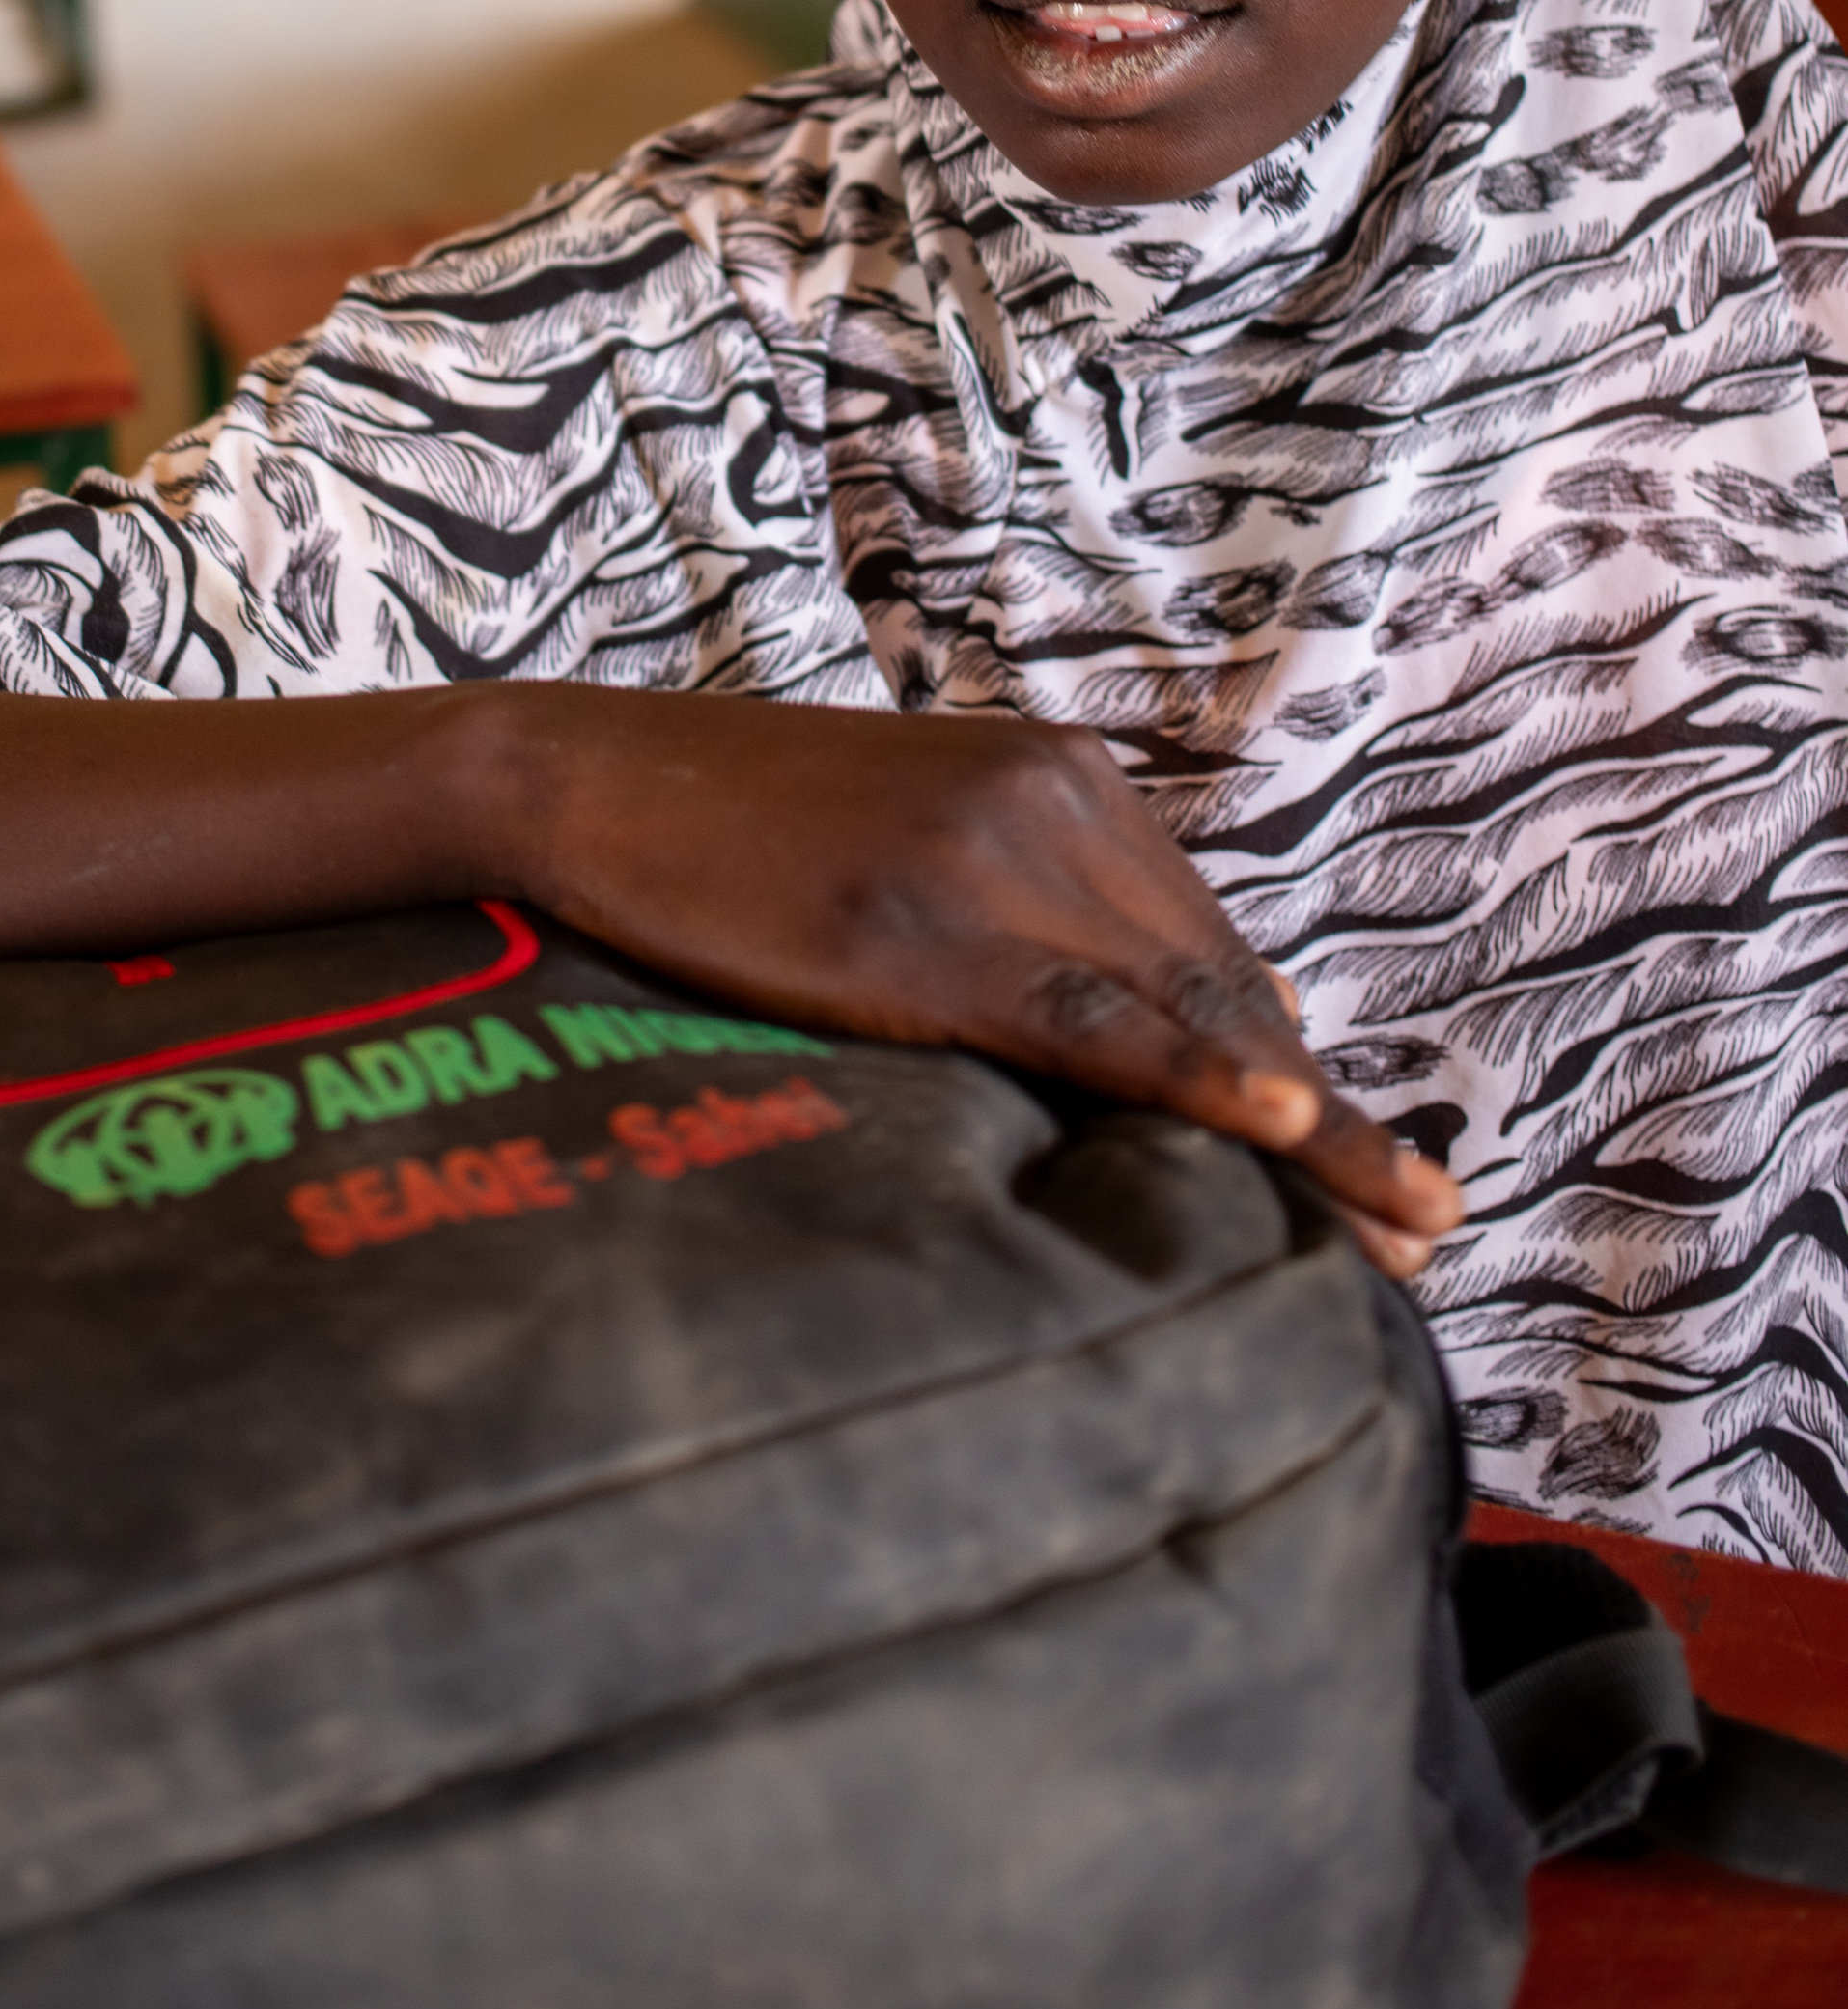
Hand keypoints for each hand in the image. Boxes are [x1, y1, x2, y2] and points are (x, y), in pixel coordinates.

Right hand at [502, 691, 1460, 1272]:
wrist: (582, 780)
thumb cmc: (724, 834)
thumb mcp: (902, 849)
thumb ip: (1012, 911)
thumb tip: (1120, 1038)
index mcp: (1057, 778)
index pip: (1209, 943)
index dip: (1297, 1063)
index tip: (1373, 1165)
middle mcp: (1052, 801)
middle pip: (1225, 982)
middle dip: (1329, 1115)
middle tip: (1426, 1230)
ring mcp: (993, 855)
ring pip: (1188, 1008)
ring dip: (1312, 1130)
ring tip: (1409, 1230)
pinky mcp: (926, 925)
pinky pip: (1095, 1014)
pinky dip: (1200, 1075)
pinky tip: (1285, 1125)